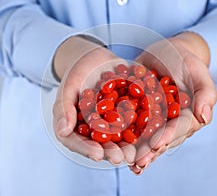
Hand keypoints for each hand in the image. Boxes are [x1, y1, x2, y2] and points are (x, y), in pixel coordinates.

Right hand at [52, 36, 135, 164]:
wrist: (96, 59)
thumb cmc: (76, 73)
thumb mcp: (68, 88)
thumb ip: (64, 109)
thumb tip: (62, 131)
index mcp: (77, 128)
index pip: (80, 142)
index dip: (88, 150)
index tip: (98, 155)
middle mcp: (96, 129)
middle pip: (103, 144)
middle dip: (113, 152)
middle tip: (122, 158)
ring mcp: (113, 123)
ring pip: (121, 137)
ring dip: (130, 146)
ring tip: (138, 152)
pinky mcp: (128, 113)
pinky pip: (136, 121)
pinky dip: (144, 127)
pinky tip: (153, 131)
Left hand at [129, 32, 216, 173]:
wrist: (164, 51)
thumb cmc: (184, 59)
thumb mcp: (197, 71)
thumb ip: (205, 93)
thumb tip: (205, 117)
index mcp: (187, 115)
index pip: (178, 129)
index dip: (167, 137)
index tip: (156, 145)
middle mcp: (170, 121)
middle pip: (161, 138)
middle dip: (149, 152)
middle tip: (138, 163)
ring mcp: (154, 119)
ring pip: (145, 137)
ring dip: (137, 151)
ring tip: (127, 163)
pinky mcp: (139, 113)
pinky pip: (131, 125)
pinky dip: (124, 136)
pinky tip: (116, 147)